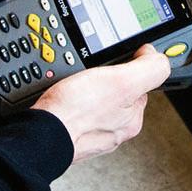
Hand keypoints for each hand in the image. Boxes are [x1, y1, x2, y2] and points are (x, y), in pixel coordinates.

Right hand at [32, 44, 170, 162]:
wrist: (37, 135)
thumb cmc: (76, 112)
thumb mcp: (123, 82)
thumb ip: (149, 68)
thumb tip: (154, 54)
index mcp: (132, 119)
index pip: (143, 83)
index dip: (133, 65)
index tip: (121, 59)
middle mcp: (114, 128)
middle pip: (118, 90)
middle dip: (105, 76)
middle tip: (91, 72)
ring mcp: (91, 130)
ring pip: (95, 98)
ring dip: (86, 86)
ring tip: (75, 82)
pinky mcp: (70, 129)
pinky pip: (75, 106)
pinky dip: (70, 98)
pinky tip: (64, 94)